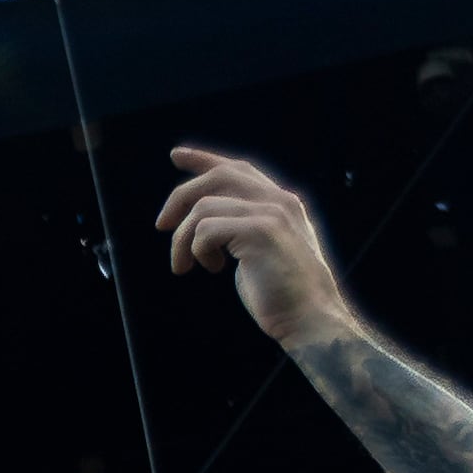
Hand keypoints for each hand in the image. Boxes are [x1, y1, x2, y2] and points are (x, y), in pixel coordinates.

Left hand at [155, 147, 357, 346]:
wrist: (310, 317)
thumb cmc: (282, 294)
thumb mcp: (261, 252)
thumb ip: (241, 230)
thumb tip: (203, 226)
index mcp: (281, 203)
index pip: (238, 169)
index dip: (205, 160)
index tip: (176, 155)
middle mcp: (279, 201)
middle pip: (217, 177)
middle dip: (181, 197)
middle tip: (162, 225)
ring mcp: (271, 214)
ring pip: (203, 207)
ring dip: (183, 240)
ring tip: (185, 265)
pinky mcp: (260, 232)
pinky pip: (205, 229)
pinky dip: (197, 250)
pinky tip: (212, 268)